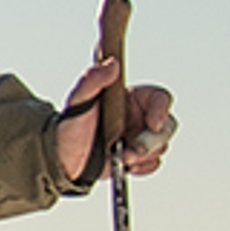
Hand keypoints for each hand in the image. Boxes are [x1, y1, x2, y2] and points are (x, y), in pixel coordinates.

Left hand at [52, 61, 176, 182]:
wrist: (61, 157)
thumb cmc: (69, 125)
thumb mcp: (77, 100)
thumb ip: (92, 80)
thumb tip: (111, 63)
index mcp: (131, 98)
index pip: (160, 98)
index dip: (162, 110)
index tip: (153, 123)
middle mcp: (139, 116)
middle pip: (168, 125)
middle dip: (152, 141)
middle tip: (132, 150)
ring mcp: (139, 137)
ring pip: (162, 146)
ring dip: (143, 155)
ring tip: (121, 157)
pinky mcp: (137, 157)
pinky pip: (153, 163)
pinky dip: (142, 167)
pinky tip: (123, 164)